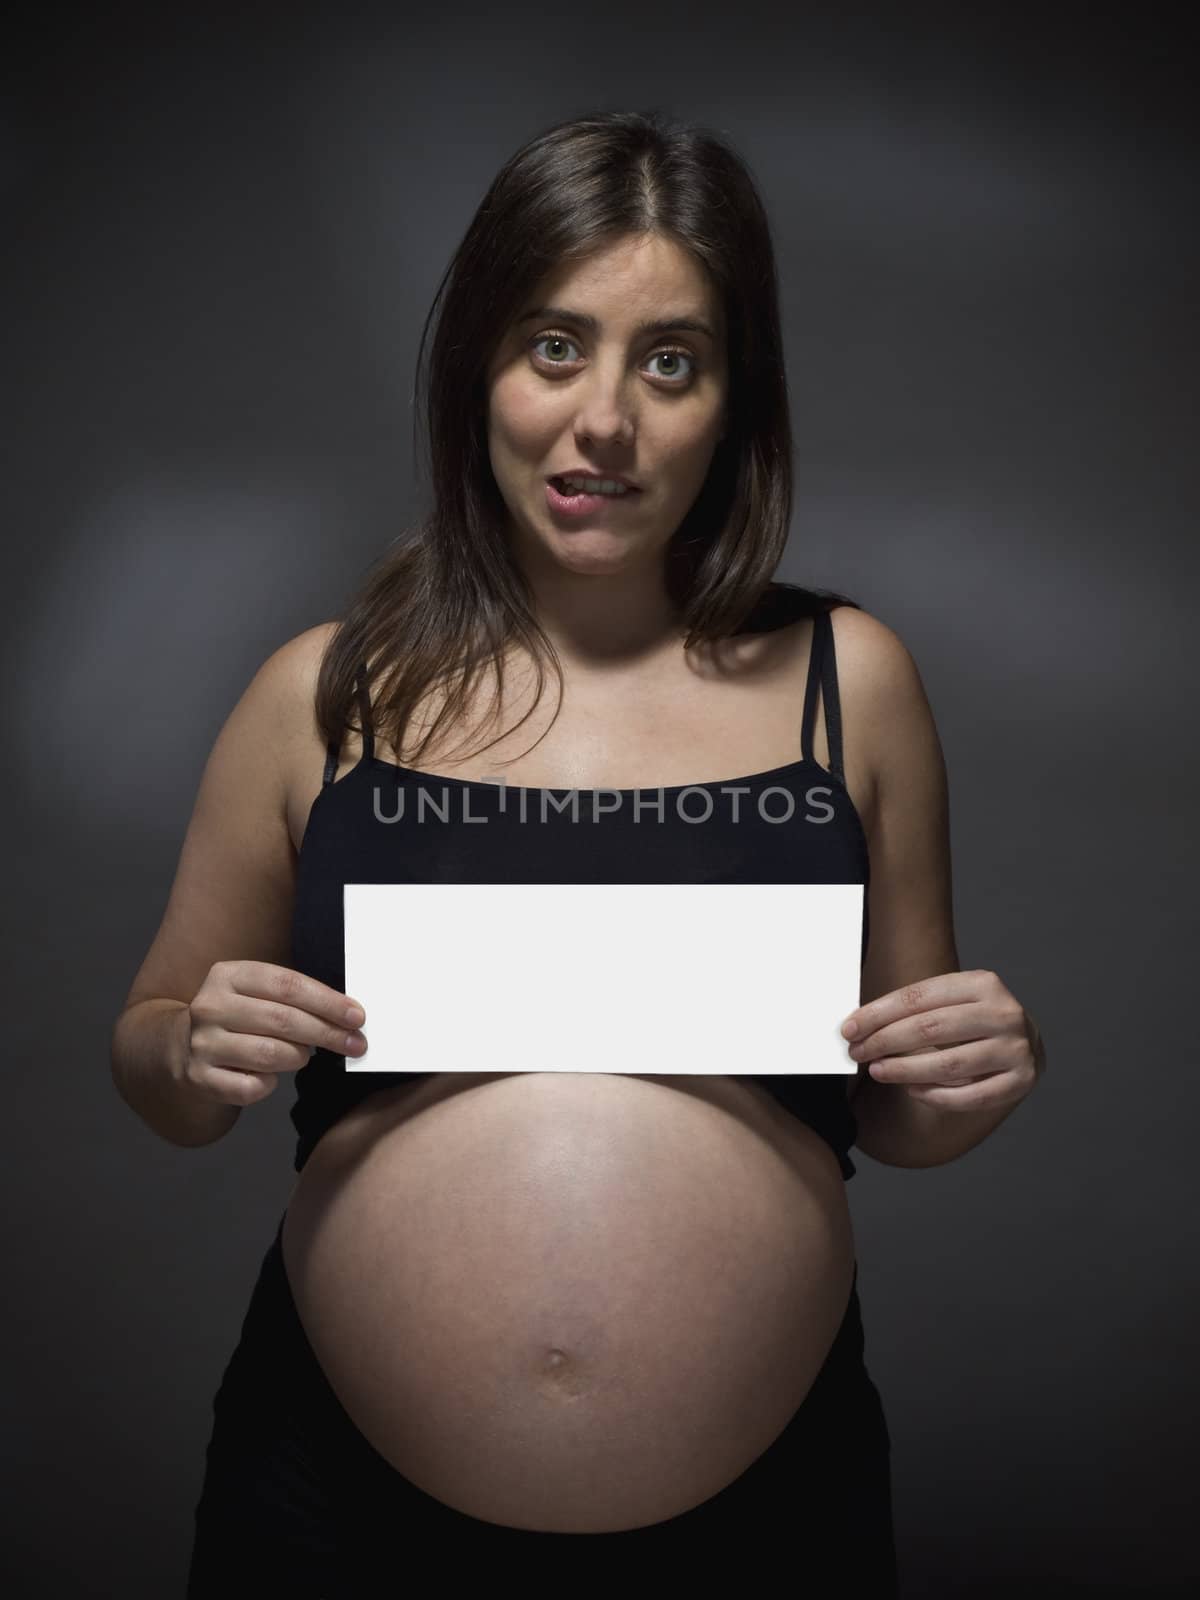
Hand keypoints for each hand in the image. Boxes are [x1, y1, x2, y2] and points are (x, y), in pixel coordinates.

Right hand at [178, 960, 367, 1108]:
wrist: (182, 1047)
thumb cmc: (239, 1017)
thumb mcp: (257, 993)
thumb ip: (296, 997)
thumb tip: (349, 1015)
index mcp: (229, 975)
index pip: (288, 985)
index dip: (328, 1002)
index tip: (357, 1016)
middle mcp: (210, 1006)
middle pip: (283, 1020)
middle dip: (327, 1033)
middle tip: (355, 1044)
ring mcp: (202, 1043)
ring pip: (270, 1055)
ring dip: (298, 1058)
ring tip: (303, 1055)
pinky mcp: (200, 1077)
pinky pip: (252, 1087)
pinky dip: (269, 1084)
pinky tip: (268, 1075)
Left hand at [841, 968, 1043, 1111]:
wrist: (1024, 1044)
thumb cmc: (972, 1022)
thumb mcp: (950, 1002)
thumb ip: (913, 1010)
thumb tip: (858, 1025)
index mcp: (983, 983)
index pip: (918, 997)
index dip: (878, 1014)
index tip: (849, 1029)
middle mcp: (1004, 1013)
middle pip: (931, 1028)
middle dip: (885, 1041)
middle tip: (856, 1052)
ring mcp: (1017, 1048)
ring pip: (949, 1064)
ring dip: (905, 1070)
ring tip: (877, 1071)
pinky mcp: (1021, 1080)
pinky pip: (969, 1095)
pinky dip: (935, 1095)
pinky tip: (912, 1090)